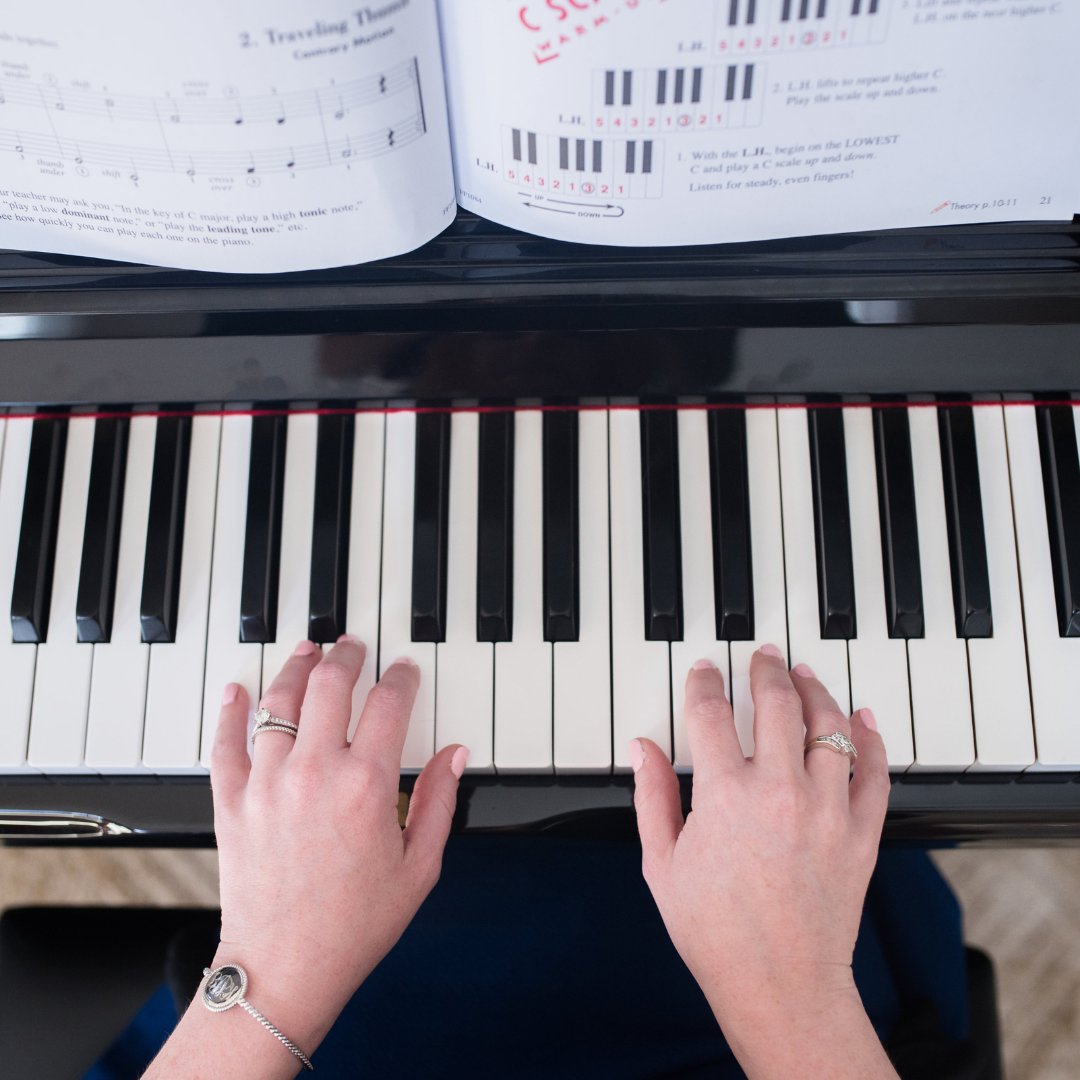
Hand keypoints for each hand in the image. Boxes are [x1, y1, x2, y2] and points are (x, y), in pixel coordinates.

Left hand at [147, 636, 466, 1078]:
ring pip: (279, 701)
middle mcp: (315, 772)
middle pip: (331, 685)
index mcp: (367, 785)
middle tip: (354, 647)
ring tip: (308, 651)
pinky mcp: (232, 802)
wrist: (286, 968)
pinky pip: (225, 742)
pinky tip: (238, 690)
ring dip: (296, 668)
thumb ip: (440, 802)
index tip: (404, 671)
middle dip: (347, 656)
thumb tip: (455, 756)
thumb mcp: (419, 867)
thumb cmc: (354, 926)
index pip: (390, 702)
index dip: (401, 677)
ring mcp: (269, 783)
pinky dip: (230, 710)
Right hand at [631, 647, 895, 1079]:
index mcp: (726, 795)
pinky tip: (863, 716)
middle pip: (777, 704)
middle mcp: (780, 790)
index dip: (705, 683)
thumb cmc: (717, 933)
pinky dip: (872, 737)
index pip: (711, 713)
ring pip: (829, 726)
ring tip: (806, 675)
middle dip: (767, 671)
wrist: (781, 985)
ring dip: (816, 691)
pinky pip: (876, 771)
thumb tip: (643, 749)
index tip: (705, 672)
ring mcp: (827, 809)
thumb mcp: (662, 864)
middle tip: (763, 657)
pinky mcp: (861, 833)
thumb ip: (653, 797)